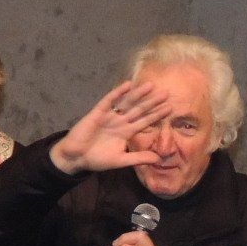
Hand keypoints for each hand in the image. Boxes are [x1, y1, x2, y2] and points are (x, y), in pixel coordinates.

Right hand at [50, 80, 171, 175]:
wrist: (76, 158)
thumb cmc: (96, 159)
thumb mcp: (120, 160)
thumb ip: (138, 158)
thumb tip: (158, 159)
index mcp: (126, 132)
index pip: (145, 121)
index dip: (156, 114)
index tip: (170, 108)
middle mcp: (120, 122)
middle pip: (139, 110)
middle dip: (152, 102)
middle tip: (166, 93)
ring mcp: (109, 116)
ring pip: (127, 103)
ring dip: (138, 94)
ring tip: (151, 85)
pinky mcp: (98, 113)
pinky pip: (109, 101)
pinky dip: (118, 93)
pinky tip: (128, 85)